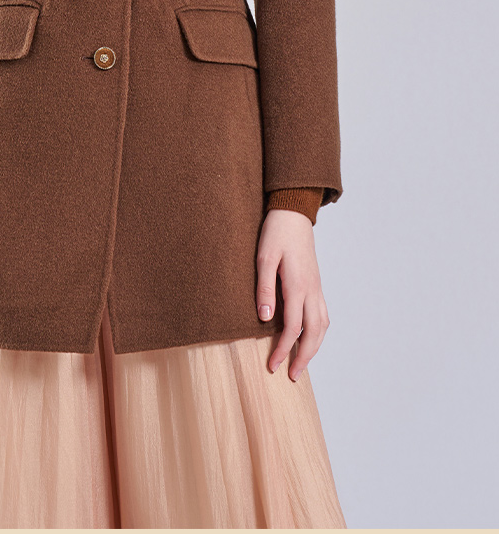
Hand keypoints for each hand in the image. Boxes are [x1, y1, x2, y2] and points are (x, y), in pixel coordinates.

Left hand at [256, 208, 329, 379]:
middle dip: (304, 357)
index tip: (273, 367)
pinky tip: (310, 336)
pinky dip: (319, 331)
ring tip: (302, 362)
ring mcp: (317, 287)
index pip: (292, 328)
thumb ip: (264, 288)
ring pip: (322, 325)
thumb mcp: (263, 257)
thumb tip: (265, 318)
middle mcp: (312, 290)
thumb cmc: (275, 233)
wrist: (293, 212)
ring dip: (314, 346)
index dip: (283, 350)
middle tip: (292, 376)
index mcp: (298, 285)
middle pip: (314, 333)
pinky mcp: (316, 283)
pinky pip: (323, 313)